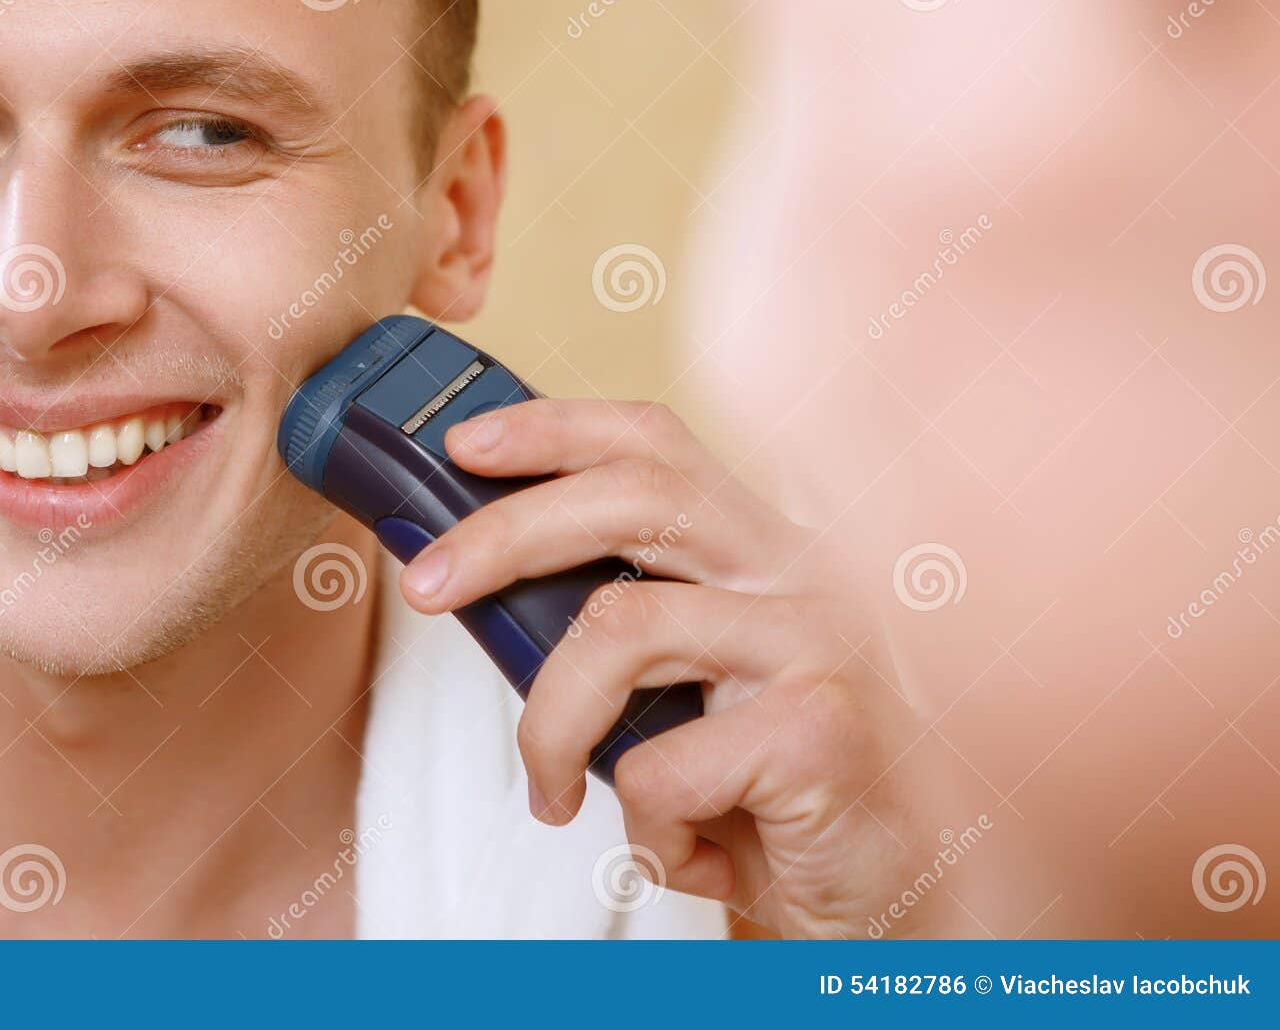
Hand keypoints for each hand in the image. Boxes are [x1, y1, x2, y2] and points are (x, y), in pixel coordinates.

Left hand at [397, 398, 937, 937]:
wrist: (901, 898)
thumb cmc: (776, 796)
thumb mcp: (692, 695)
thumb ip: (626, 635)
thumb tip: (479, 587)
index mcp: (766, 551)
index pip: (660, 446)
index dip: (556, 428)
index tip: (467, 445)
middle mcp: (803, 572)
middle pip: (634, 498)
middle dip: (504, 532)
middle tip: (425, 586)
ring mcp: (821, 640)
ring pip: (621, 631)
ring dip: (550, 728)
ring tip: (550, 791)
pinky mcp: (822, 727)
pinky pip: (658, 766)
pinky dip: (638, 830)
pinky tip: (681, 855)